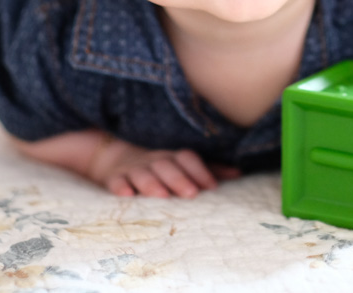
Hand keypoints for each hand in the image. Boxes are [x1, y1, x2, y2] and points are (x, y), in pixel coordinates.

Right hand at [89, 137, 241, 198]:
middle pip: (166, 165)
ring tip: (162, 196)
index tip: (212, 187)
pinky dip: (120, 186)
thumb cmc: (157, 166)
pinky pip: (116, 181)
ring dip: (152, 183)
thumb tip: (238, 173)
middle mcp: (154, 160)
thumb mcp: (180, 165)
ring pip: (142, 173)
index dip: (200, 170)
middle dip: (179, 179)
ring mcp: (133, 168)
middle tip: (191, 194)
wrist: (113, 158)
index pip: (186, 157)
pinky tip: (126, 194)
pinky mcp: (115, 178)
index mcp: (172, 157)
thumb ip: (208, 170)